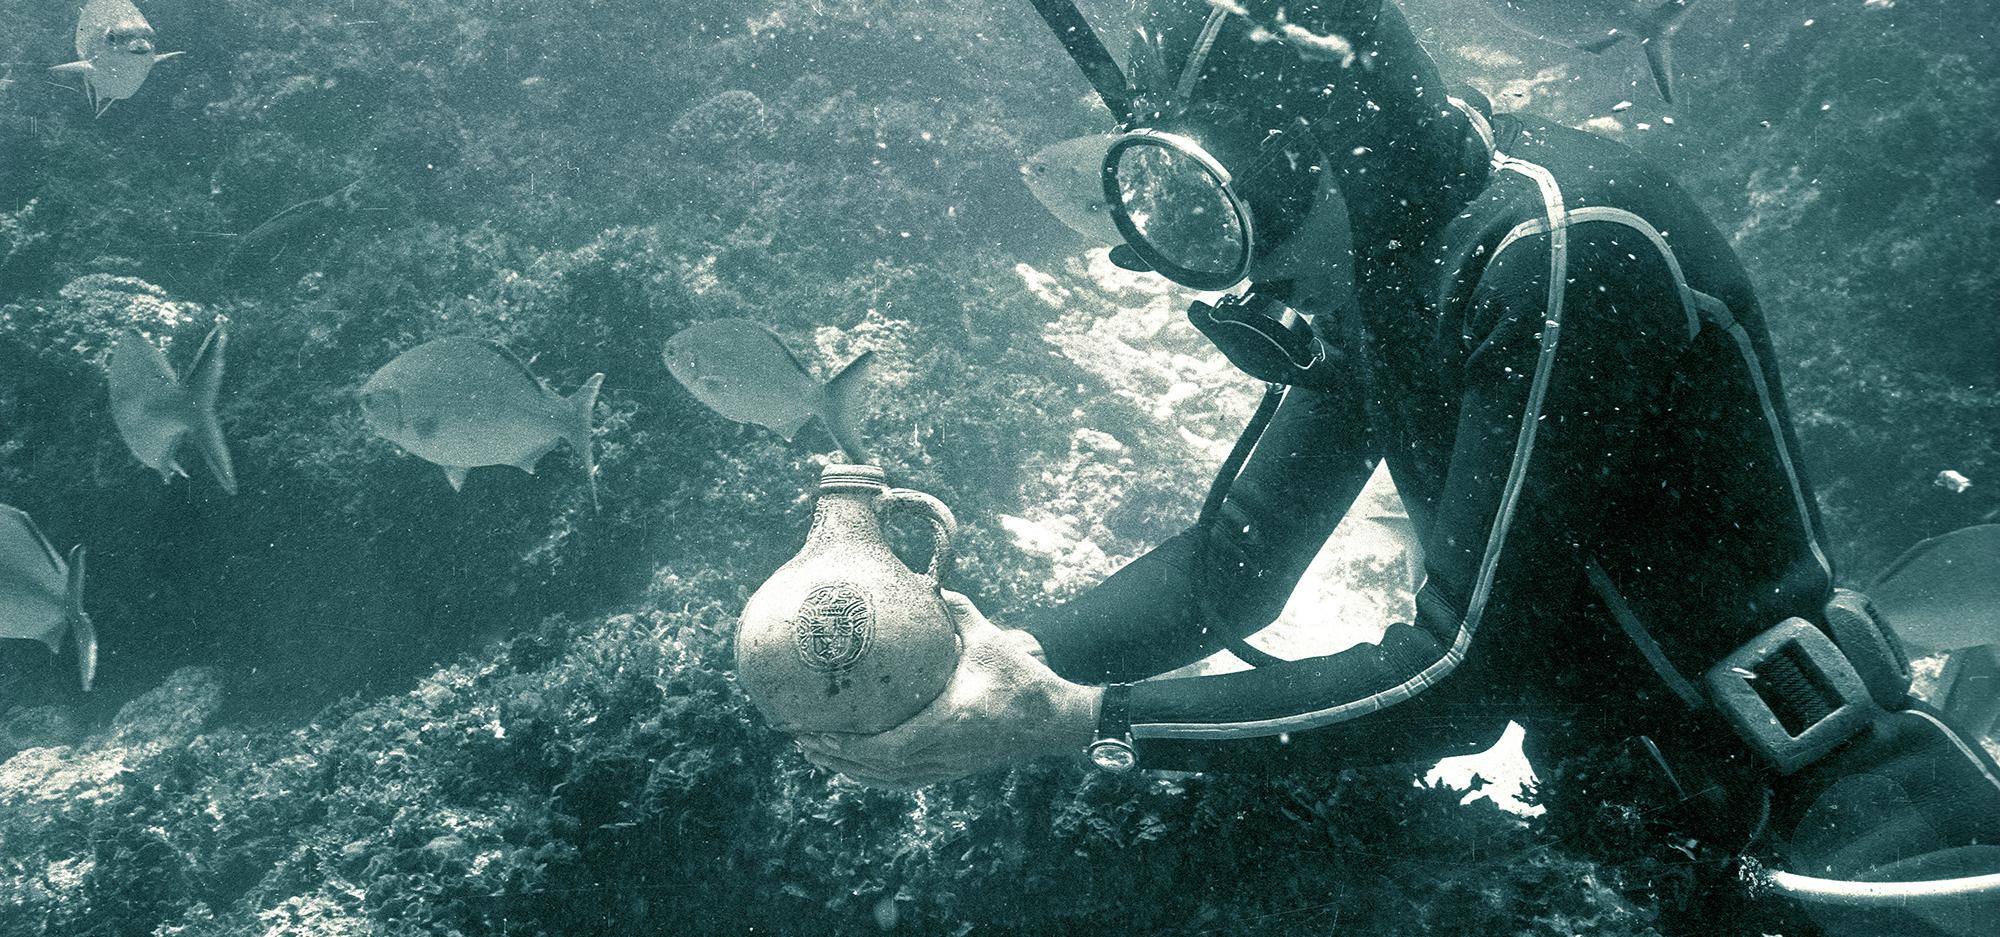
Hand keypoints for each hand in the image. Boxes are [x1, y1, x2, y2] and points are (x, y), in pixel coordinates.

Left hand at [797, 591, 1101, 790]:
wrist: (1056, 718)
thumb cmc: (1023, 678)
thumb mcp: (989, 639)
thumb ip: (955, 612)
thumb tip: (926, 582)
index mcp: (946, 726)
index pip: (886, 748)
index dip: (848, 747)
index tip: (816, 734)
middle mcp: (943, 754)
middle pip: (877, 769)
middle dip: (835, 758)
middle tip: (801, 740)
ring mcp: (948, 767)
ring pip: (888, 779)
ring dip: (850, 769)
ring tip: (817, 753)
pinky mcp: (953, 769)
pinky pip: (905, 780)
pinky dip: (875, 774)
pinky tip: (857, 764)